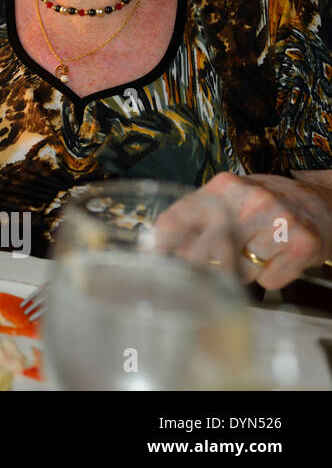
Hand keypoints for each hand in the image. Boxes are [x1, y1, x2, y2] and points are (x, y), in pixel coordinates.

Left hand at [155, 172, 331, 288]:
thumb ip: (195, 217)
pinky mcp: (303, 245)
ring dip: (241, 271)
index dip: (160, 246)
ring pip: (238, 272)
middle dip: (200, 267)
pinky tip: (275, 258)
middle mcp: (251, 201)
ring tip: (254, 251)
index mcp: (223, 187)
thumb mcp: (227, 197)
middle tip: (205, 267)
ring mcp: (279, 222)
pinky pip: (268, 281)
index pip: (176, 220)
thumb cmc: (263, 204)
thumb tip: (156, 248)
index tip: (151, 261)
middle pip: (204, 253)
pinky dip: (269, 277)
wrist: (321, 203)